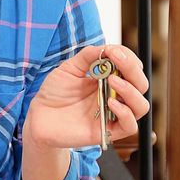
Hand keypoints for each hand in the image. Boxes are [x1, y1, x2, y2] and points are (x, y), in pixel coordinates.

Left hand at [24, 45, 149, 149]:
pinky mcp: (108, 131)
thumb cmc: (54, 92)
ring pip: (140, 105)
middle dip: (133, 71)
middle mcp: (115, 96)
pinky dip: (125, 113)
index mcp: (109, 80)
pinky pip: (130, 125)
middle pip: (141, 85)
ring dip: (131, 91)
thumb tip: (108, 48)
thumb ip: (87, 57)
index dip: (128, 59)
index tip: (115, 51)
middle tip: (117, 61)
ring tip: (113, 81)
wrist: (39, 116)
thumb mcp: (69, 69)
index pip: (131, 68)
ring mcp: (113, 114)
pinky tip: (110, 103)